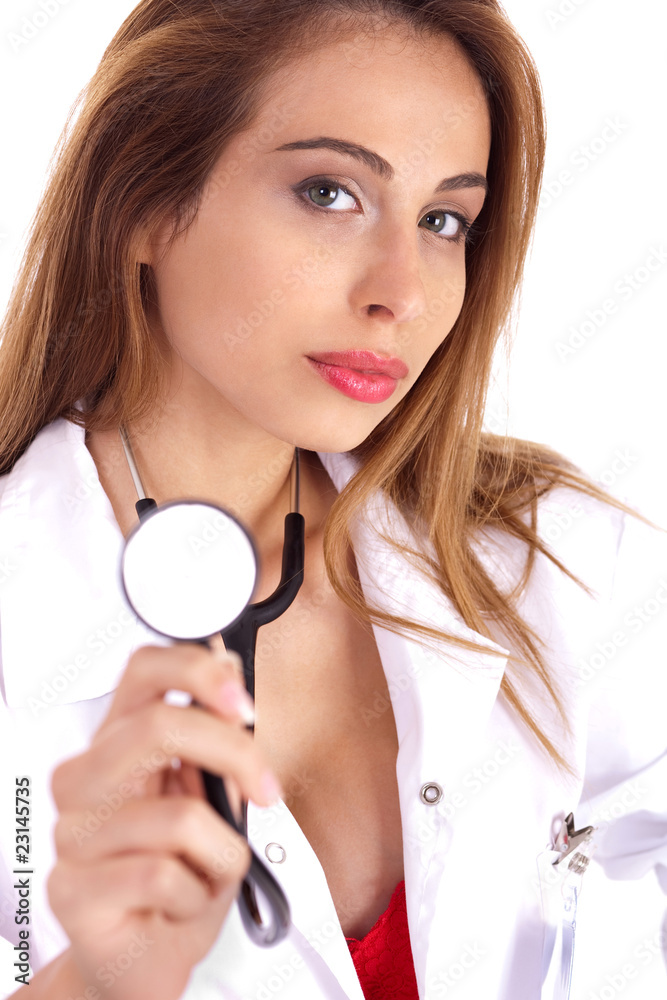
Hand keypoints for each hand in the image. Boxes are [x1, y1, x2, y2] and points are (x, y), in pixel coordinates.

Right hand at [47, 644, 281, 999]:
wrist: (146, 959)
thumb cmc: (182, 876)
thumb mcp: (216, 801)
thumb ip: (219, 738)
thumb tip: (229, 664)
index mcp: (119, 743)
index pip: (143, 669)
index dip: (197, 670)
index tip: (244, 705)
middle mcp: (85, 779)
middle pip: (159, 726)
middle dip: (235, 755)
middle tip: (269, 790)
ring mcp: (72, 833)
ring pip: (179, 815)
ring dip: (222, 854)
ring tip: (207, 874)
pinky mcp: (71, 889)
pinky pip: (164, 876)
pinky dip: (197, 896)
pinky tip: (180, 904)